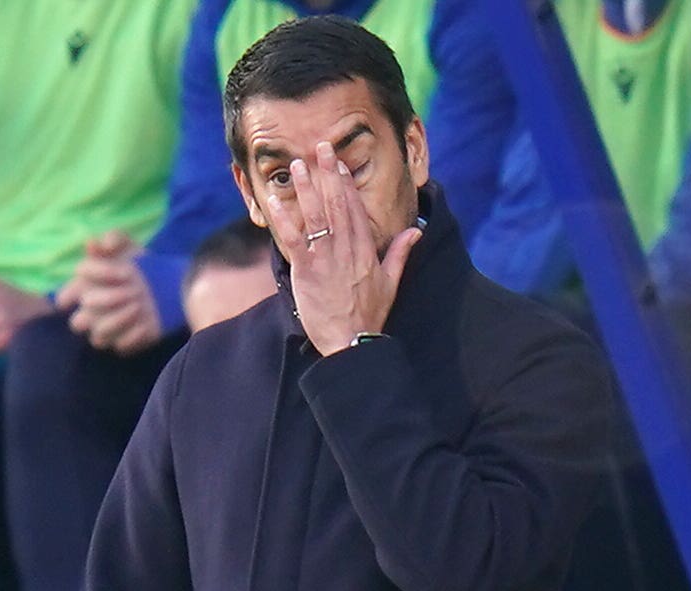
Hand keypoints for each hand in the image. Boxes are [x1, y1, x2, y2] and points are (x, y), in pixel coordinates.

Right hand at [59, 232, 163, 355]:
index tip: (120, 273)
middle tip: (129, 291)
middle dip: (104, 303)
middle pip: (78, 322)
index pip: (66, 295)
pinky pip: (121, 347)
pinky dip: (133, 336)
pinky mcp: (125, 343)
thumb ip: (111, 238)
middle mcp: (91, 312)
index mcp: (84, 289)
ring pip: (96, 338)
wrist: (172, 284)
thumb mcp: (128, 245)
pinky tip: (146, 324)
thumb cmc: (141, 264)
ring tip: (139, 306)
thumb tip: (92, 243)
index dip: (91, 284)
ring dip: (117, 321)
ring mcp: (107, 329)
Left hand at [265, 141, 420, 355]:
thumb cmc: (370, 316)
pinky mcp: (306, 270)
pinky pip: (293, 238)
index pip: (355, 208)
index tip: (339, 163)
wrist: (351, 342)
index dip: (346, 183)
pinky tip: (274, 200)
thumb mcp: (391, 283)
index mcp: (366, 250)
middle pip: (337, 203)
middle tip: (321, 147)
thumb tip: (416, 231)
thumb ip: (400, 253)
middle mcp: (347, 248)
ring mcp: (326, 258)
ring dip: (306, 188)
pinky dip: (283, 218)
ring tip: (297, 165)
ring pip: (315, 215)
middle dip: (329, 173)